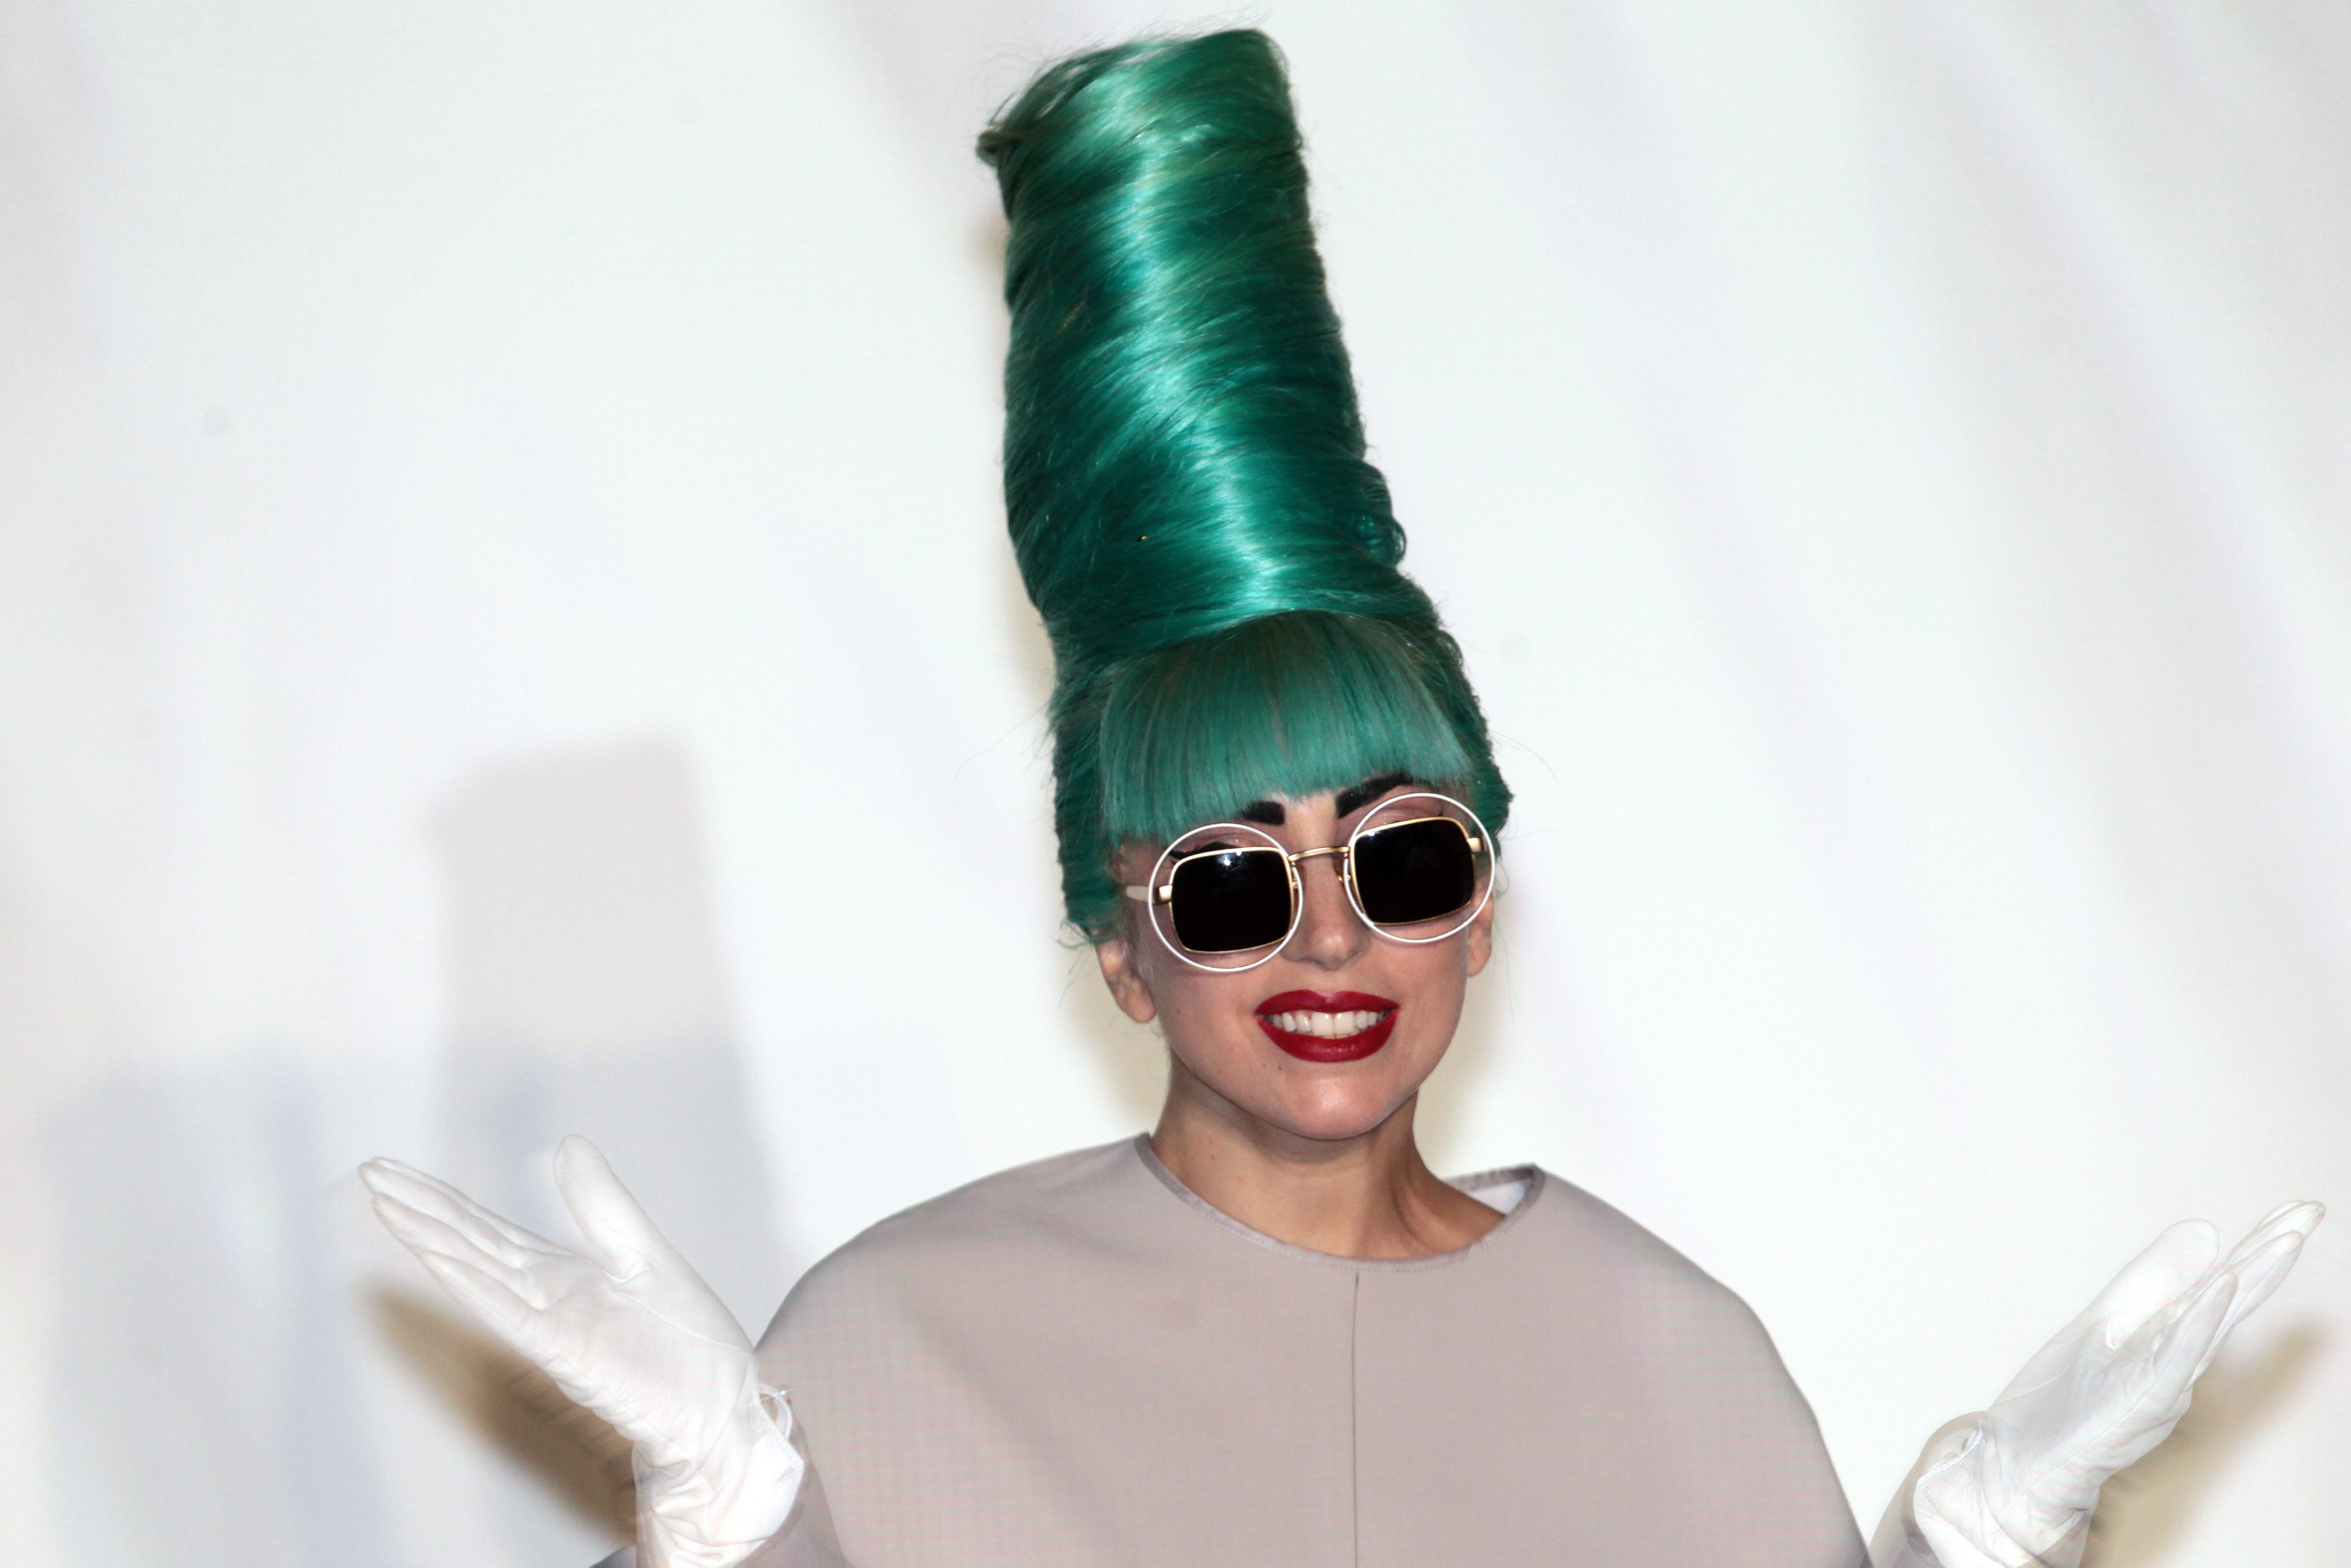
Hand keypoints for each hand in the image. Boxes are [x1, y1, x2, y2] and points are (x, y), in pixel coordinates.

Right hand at [361, 1138, 802, 1567]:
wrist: (720, 1401)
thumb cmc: (683, 1339)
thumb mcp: (644, 1253)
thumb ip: (602, 1206)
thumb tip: (566, 1142)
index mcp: (557, 1271)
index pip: (483, 1227)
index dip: (438, 1198)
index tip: (390, 1170)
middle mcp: (541, 1296)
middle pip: (469, 1243)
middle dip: (419, 1209)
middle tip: (368, 1173)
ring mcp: (550, 1323)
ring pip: (478, 1273)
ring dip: (433, 1240)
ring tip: (388, 1205)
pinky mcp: (568, 1351)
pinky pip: (511, 1314)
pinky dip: (475, 1286)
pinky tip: (442, 1258)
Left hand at [1914, 1200, 2322, 1567]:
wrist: (2023, 1458)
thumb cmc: (2066, 1397)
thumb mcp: (2109, 1320)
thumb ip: (2154, 1281)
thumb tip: (2207, 1230)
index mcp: (2171, 1334)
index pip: (2223, 1281)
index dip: (2260, 1245)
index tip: (2299, 1208)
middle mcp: (2178, 1356)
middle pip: (2232, 1297)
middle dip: (2272, 1254)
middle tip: (2312, 1212)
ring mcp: (2164, 1379)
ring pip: (2214, 1324)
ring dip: (2249, 1280)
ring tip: (2286, 1240)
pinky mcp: (2140, 1401)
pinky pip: (2176, 1358)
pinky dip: (2199, 1323)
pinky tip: (2222, 1288)